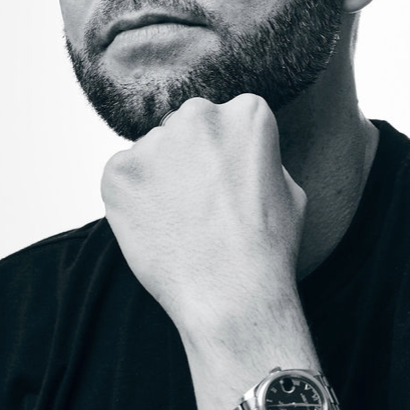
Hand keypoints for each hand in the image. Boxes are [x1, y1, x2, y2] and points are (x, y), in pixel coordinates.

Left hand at [101, 95, 306, 340]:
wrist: (232, 296)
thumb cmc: (266, 250)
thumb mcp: (290, 190)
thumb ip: (259, 156)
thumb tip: (238, 151)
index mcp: (247, 113)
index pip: (228, 119)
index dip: (227, 156)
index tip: (228, 185)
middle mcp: (199, 116)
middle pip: (186, 127)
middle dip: (190, 157)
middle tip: (201, 205)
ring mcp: (155, 142)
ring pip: (153, 152)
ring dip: (160, 178)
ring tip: (180, 223)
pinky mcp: (119, 172)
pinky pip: (123, 177)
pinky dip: (133, 200)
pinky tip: (157, 228)